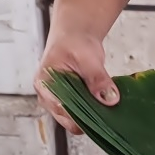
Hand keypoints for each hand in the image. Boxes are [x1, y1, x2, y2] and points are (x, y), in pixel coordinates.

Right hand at [35, 12, 117, 134]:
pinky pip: (80, 114)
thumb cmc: (74, 42)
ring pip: (74, 119)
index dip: (80, 116)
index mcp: (44, 85)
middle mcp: (47, 97)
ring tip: (106, 110)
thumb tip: (109, 98)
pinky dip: (92, 111)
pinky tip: (104, 107)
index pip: (60, 110)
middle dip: (87, 118)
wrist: (75, 36)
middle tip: (107, 114)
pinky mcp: (69, 102)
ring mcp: (57, 101)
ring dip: (90, 116)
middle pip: (67, 119)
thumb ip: (98, 79)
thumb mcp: (88, 58)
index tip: (99, 118)